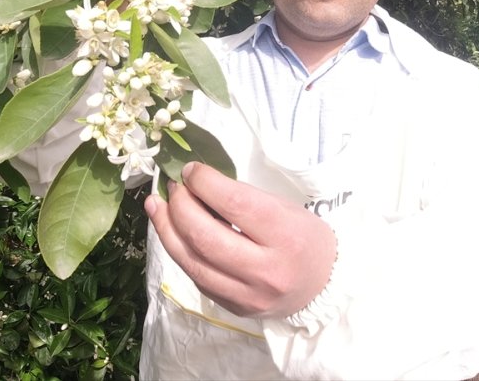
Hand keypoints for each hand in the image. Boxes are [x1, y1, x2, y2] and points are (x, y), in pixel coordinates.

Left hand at [145, 162, 336, 318]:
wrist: (323, 286)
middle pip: (206, 237)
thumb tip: (195, 182)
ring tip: (156, 206)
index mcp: (286, 235)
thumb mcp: (283, 208)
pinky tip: (171, 233)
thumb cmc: (302, 237)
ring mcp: (248, 295)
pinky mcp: (234, 308)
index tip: (190, 170)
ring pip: (193, 262)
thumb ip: (241, 198)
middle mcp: (267, 270)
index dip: (204, 183)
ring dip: (167, 230)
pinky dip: (180, 251)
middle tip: (173, 188)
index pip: (234, 204)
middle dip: (180, 207)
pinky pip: (197, 278)